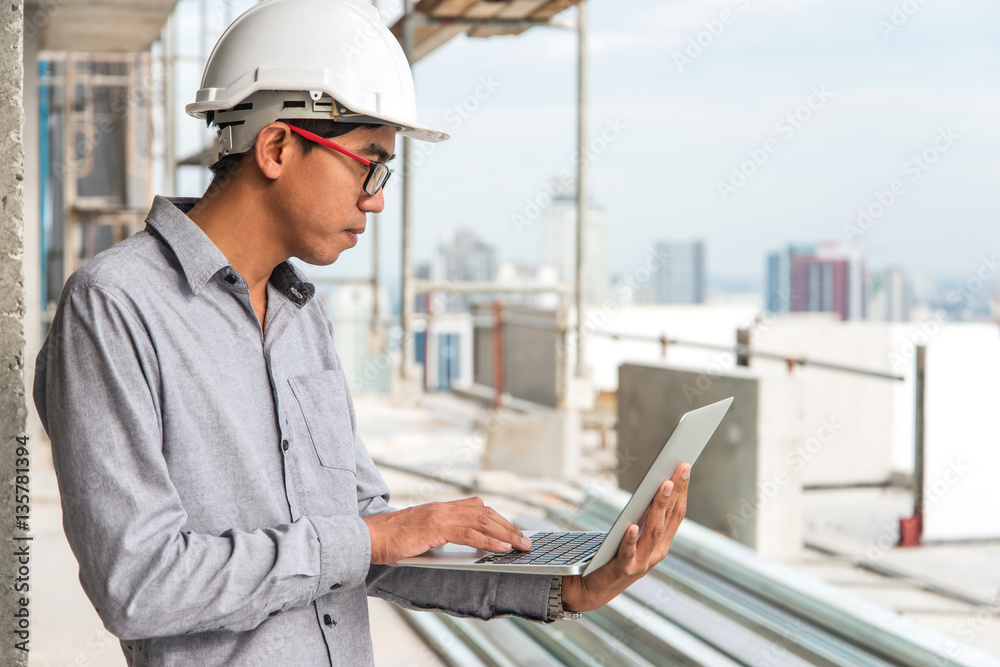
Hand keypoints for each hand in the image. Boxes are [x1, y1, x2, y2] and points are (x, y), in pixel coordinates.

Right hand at [363, 497, 531, 564]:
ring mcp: (440, 515)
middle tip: (525, 541)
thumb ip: (442, 537)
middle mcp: (443, 508)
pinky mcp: (435, 527)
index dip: (499, 520)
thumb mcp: (422, 536)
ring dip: (506, 534)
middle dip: (509, 527)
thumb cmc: (392, 540)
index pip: (478, 509)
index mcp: (442, 508)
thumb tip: (465, 549)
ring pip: (482, 521)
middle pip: (486, 513)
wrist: (369, 537)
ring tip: (521, 545)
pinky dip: (488, 540)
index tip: (514, 531)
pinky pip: (468, 534)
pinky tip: (501, 548)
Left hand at [561, 463, 689, 611]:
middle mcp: (656, 553)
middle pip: (668, 518)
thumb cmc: (616, 556)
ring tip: (663, 486)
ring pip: (653, 531)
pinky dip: (631, 539)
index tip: (685, 468)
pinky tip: (632, 525)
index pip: (677, 514)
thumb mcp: (636, 536)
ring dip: (660, 507)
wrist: (596, 588)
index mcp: (662, 544)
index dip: (682, 491)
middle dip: (676, 492)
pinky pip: (628, 552)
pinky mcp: (623, 569)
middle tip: (680, 468)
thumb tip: (654, 485)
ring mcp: (641, 562)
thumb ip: (645, 518)